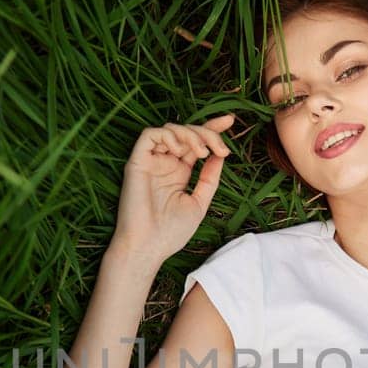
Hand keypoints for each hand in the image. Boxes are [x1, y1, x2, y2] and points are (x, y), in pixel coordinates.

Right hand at [112, 112, 235, 267]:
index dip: (212, 128)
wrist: (148, 247)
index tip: (230, 120)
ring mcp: (151, 161)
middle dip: (208, 132)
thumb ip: (209, 178)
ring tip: (202, 152)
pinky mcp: (137, 162)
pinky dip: (168, 135)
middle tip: (221, 147)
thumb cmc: (170, 232)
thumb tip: (220, 156)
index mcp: (179, 172)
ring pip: (170, 129)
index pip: (196, 143)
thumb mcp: (199, 203)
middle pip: (187, 132)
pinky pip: (149, 135)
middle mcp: (165, 163)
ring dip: (191, 134)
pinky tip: (180, 150)